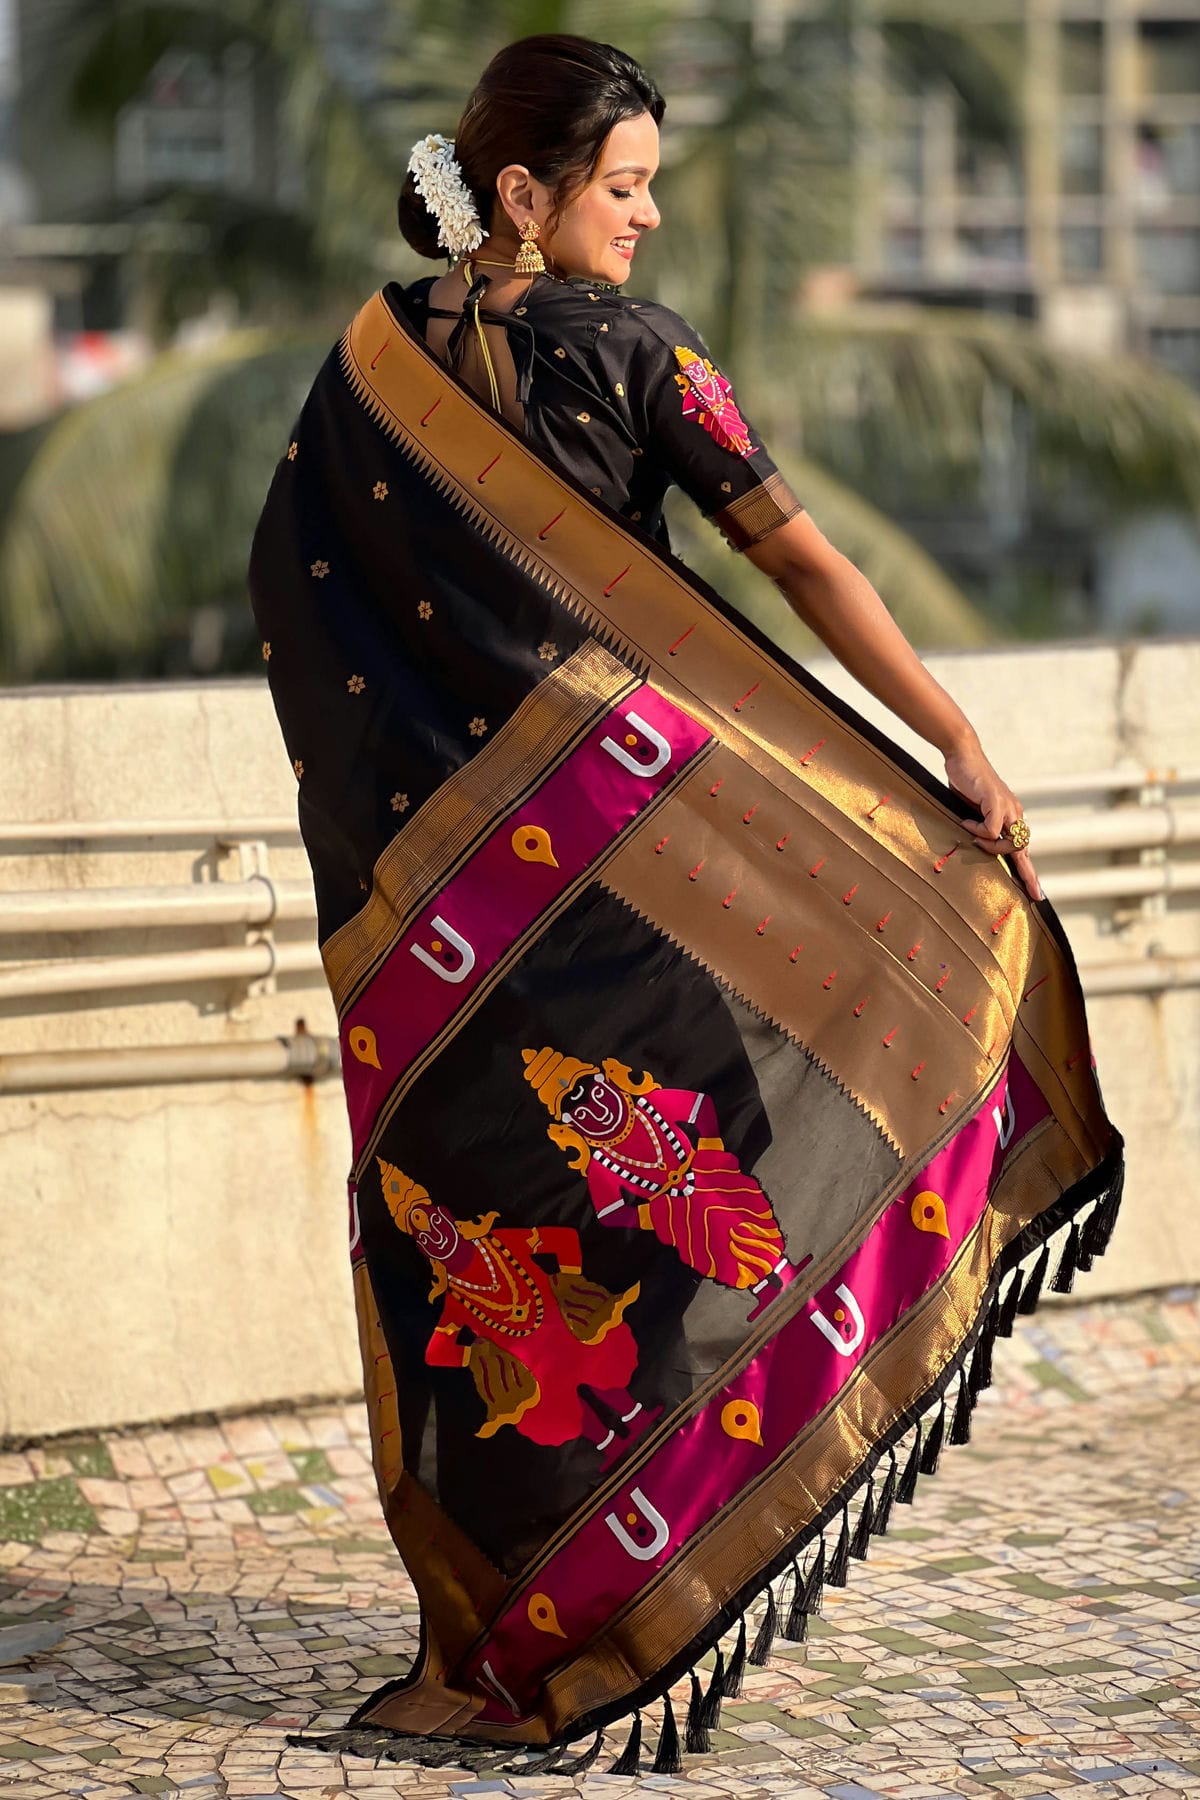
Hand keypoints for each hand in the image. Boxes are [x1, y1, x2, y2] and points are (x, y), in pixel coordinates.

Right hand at [944, 737, 1041, 901]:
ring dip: (992, 847)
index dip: (1029, 872)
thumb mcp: (974, 810)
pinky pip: (992, 829)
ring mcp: (1008, 808)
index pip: (1022, 849)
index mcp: (1011, 817)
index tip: (1036, 892)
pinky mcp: (996, 802)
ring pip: (1012, 842)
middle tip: (1034, 894)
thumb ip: (979, 827)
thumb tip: (976, 846)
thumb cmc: (966, 782)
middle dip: (1029, 875)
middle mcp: (1014, 813)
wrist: (963, 756)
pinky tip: (966, 821)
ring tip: (974, 840)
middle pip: (1025, 850)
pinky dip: (979, 830)